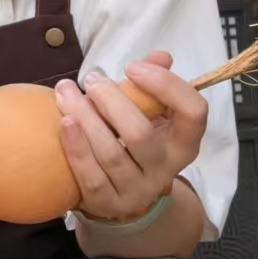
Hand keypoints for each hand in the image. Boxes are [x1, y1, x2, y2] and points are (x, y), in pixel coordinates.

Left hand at [55, 51, 206, 222]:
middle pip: (141, 134)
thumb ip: (151, 86)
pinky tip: (64, 123)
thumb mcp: (148, 115)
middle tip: (92, 79)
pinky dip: (76, 147)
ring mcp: (137, 190)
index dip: (167, 86)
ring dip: (84, 117)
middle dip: (112, 101)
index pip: (193, 112)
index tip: (133, 66)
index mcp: (183, 142)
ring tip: (65, 92)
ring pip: (111, 153)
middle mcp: (165, 169)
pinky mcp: (108, 203)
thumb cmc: (131, 142)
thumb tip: (159, 56)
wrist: (119, 193)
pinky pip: (91, 175)